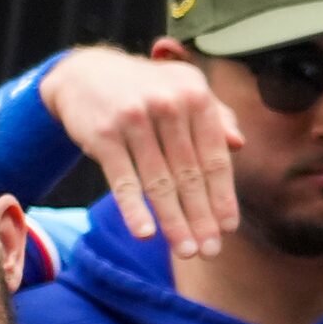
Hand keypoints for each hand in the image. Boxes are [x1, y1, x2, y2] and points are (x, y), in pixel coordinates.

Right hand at [39, 46, 242, 257]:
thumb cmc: (148, 90)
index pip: (214, 157)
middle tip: (210, 251)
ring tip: (186, 251)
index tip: (227, 228)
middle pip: (189, 175)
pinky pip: (123, 180)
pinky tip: (145, 234)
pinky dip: (133, 209)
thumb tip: (239, 144)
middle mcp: (167, 104)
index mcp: (195, 95)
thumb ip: (216, 116)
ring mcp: (133, 118)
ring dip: (174, 222)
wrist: (83, 72)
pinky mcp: (103, 133)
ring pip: (159, 183)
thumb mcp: (184, 91)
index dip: (222, 196)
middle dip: (201, 218)